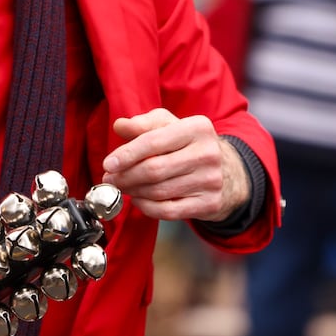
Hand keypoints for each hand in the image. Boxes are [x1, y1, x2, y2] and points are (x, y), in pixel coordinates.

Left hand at [103, 108, 249, 222]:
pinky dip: (147, 207)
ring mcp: (211, 180)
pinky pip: (169, 211)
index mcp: (197, 128)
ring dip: (133, 191)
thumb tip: (119, 125)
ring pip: (159, 191)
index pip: (153, 141)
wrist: (227, 171)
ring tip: (121, 187)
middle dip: (125, 176)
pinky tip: (138, 199)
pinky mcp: (210, 203)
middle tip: (109, 179)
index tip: (108, 164)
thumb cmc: (188, 144)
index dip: (127, 154)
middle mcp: (208, 153)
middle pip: (154, 170)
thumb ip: (143, 124)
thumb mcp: (169, 125)